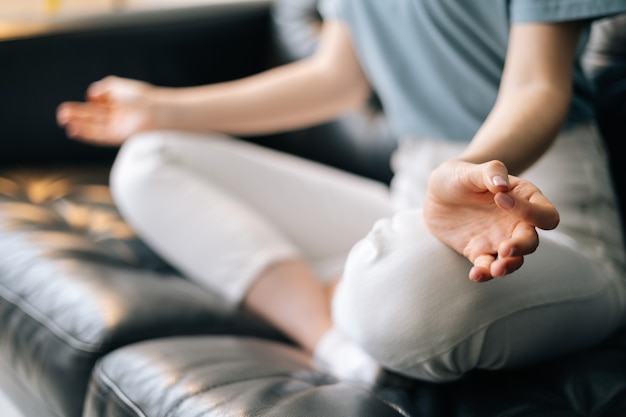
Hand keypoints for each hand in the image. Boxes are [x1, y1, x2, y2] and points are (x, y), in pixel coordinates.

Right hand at [56, 76, 157, 145]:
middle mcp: (115, 118)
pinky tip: (74, 130)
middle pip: (91, 119)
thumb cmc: (139, 97)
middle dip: (76, 117)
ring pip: (93, 128)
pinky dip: (86, 134)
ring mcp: (116, 128)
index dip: (81, 110)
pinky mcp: (117, 137)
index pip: (94, 108)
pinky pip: (98, 136)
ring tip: (64, 122)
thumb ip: (103, 89)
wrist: (155, 111)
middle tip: (61, 115)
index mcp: (116, 105)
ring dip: (78, 126)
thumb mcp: (118, 86)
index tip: (67, 108)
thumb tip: (91, 95)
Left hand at [423, 160, 558, 281]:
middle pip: (532, 242)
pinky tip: (475, 275)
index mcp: (523, 200)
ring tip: (496, 269)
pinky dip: (484, 273)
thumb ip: (490, 172)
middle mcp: (515, 222)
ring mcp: (498, 239)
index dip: (530, 212)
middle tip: (505, 249)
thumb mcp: (471, 170)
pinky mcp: (478, 252)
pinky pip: (487, 267)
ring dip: (508, 266)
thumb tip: (502, 185)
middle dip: (522, 247)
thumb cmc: (459, 176)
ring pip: (514, 260)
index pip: (544, 214)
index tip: (499, 199)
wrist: (437, 193)